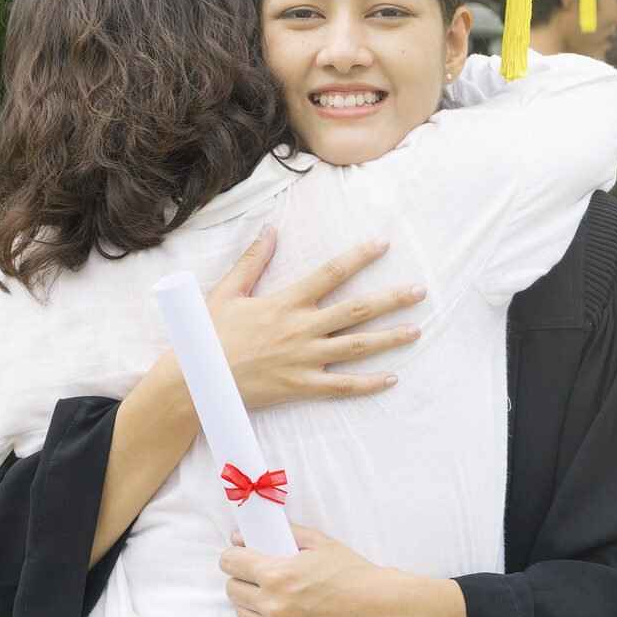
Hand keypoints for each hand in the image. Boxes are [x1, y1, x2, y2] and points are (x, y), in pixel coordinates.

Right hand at [206, 229, 425, 409]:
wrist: (195, 382)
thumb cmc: (208, 335)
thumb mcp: (228, 291)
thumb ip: (253, 260)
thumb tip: (271, 230)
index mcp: (286, 302)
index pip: (331, 273)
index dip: (360, 257)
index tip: (384, 244)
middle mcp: (301, 329)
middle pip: (357, 310)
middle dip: (391, 299)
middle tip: (421, 291)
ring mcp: (304, 359)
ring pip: (357, 347)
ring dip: (390, 338)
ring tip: (417, 330)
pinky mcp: (301, 387)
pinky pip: (342, 386)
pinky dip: (368, 384)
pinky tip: (392, 378)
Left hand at [222, 526, 469, 616]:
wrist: (379, 610)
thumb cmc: (353, 575)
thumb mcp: (320, 544)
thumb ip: (285, 534)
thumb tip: (251, 534)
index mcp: (278, 575)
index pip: (231, 563)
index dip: (233, 554)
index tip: (238, 553)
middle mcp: (272, 606)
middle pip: (232, 589)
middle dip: (242, 576)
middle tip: (258, 571)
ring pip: (241, 613)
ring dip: (250, 600)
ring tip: (272, 593)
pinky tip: (278, 613)